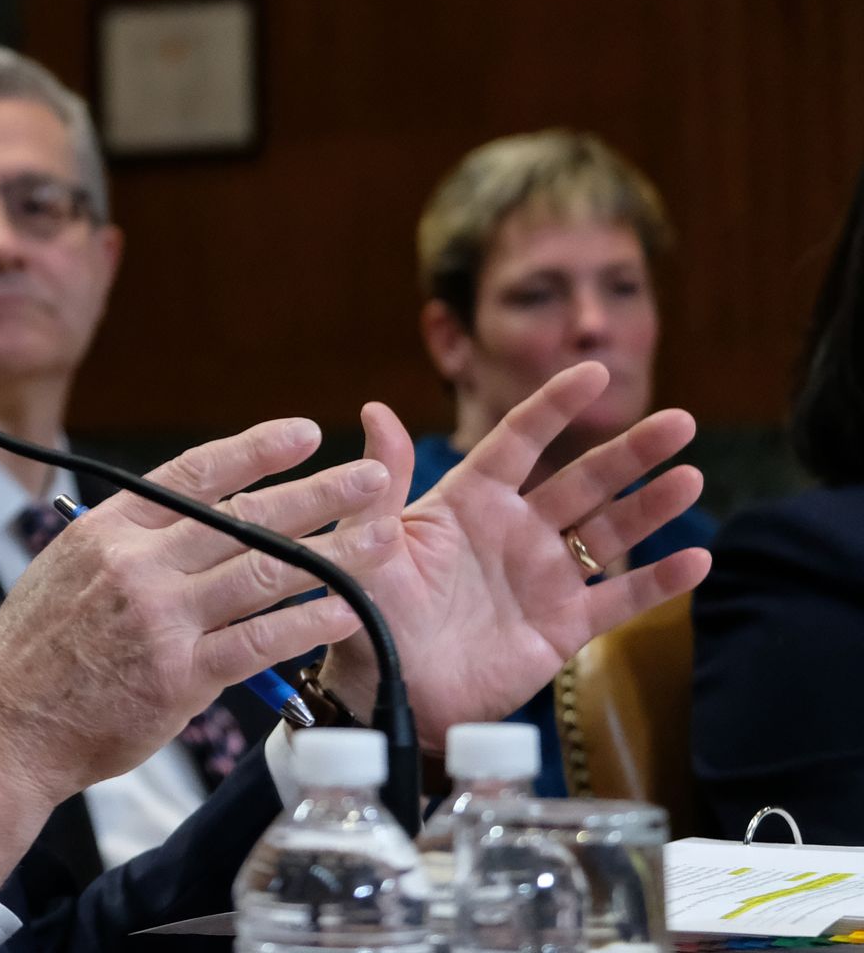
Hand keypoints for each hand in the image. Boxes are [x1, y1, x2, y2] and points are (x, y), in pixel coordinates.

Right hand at [0, 418, 404, 884]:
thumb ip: (120, 545)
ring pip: (265, 572)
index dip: (256, 449)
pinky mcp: (182, 676)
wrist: (5, 725)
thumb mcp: (62, 571)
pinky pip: (260, 641)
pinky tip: (349, 610)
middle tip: (371, 477)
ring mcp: (163, 619)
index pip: (196, 473)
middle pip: (245, 516)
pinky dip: (309, 623)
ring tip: (383, 535)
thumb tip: (170, 523)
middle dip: (317, 492)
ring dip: (334, 551)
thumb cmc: (31, 655)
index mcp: (109, 530)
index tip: (304, 433)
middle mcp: (139, 565)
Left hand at [319, 362, 710, 744]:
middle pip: (582, 481)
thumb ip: (383, 481)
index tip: (595, 372)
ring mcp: (544, 577)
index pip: (519, 441)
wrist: (386, 692)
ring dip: (652, 506)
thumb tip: (376, 409)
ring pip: (609, 532)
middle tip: (679, 422)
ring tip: (691, 478)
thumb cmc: (365, 614)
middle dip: (630, 452)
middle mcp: (514, 531)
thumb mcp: (370, 544)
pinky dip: (660, 582)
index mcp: (469, 502)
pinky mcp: (563, 626)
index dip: (554, 407)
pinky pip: (619, 599)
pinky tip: (697, 560)